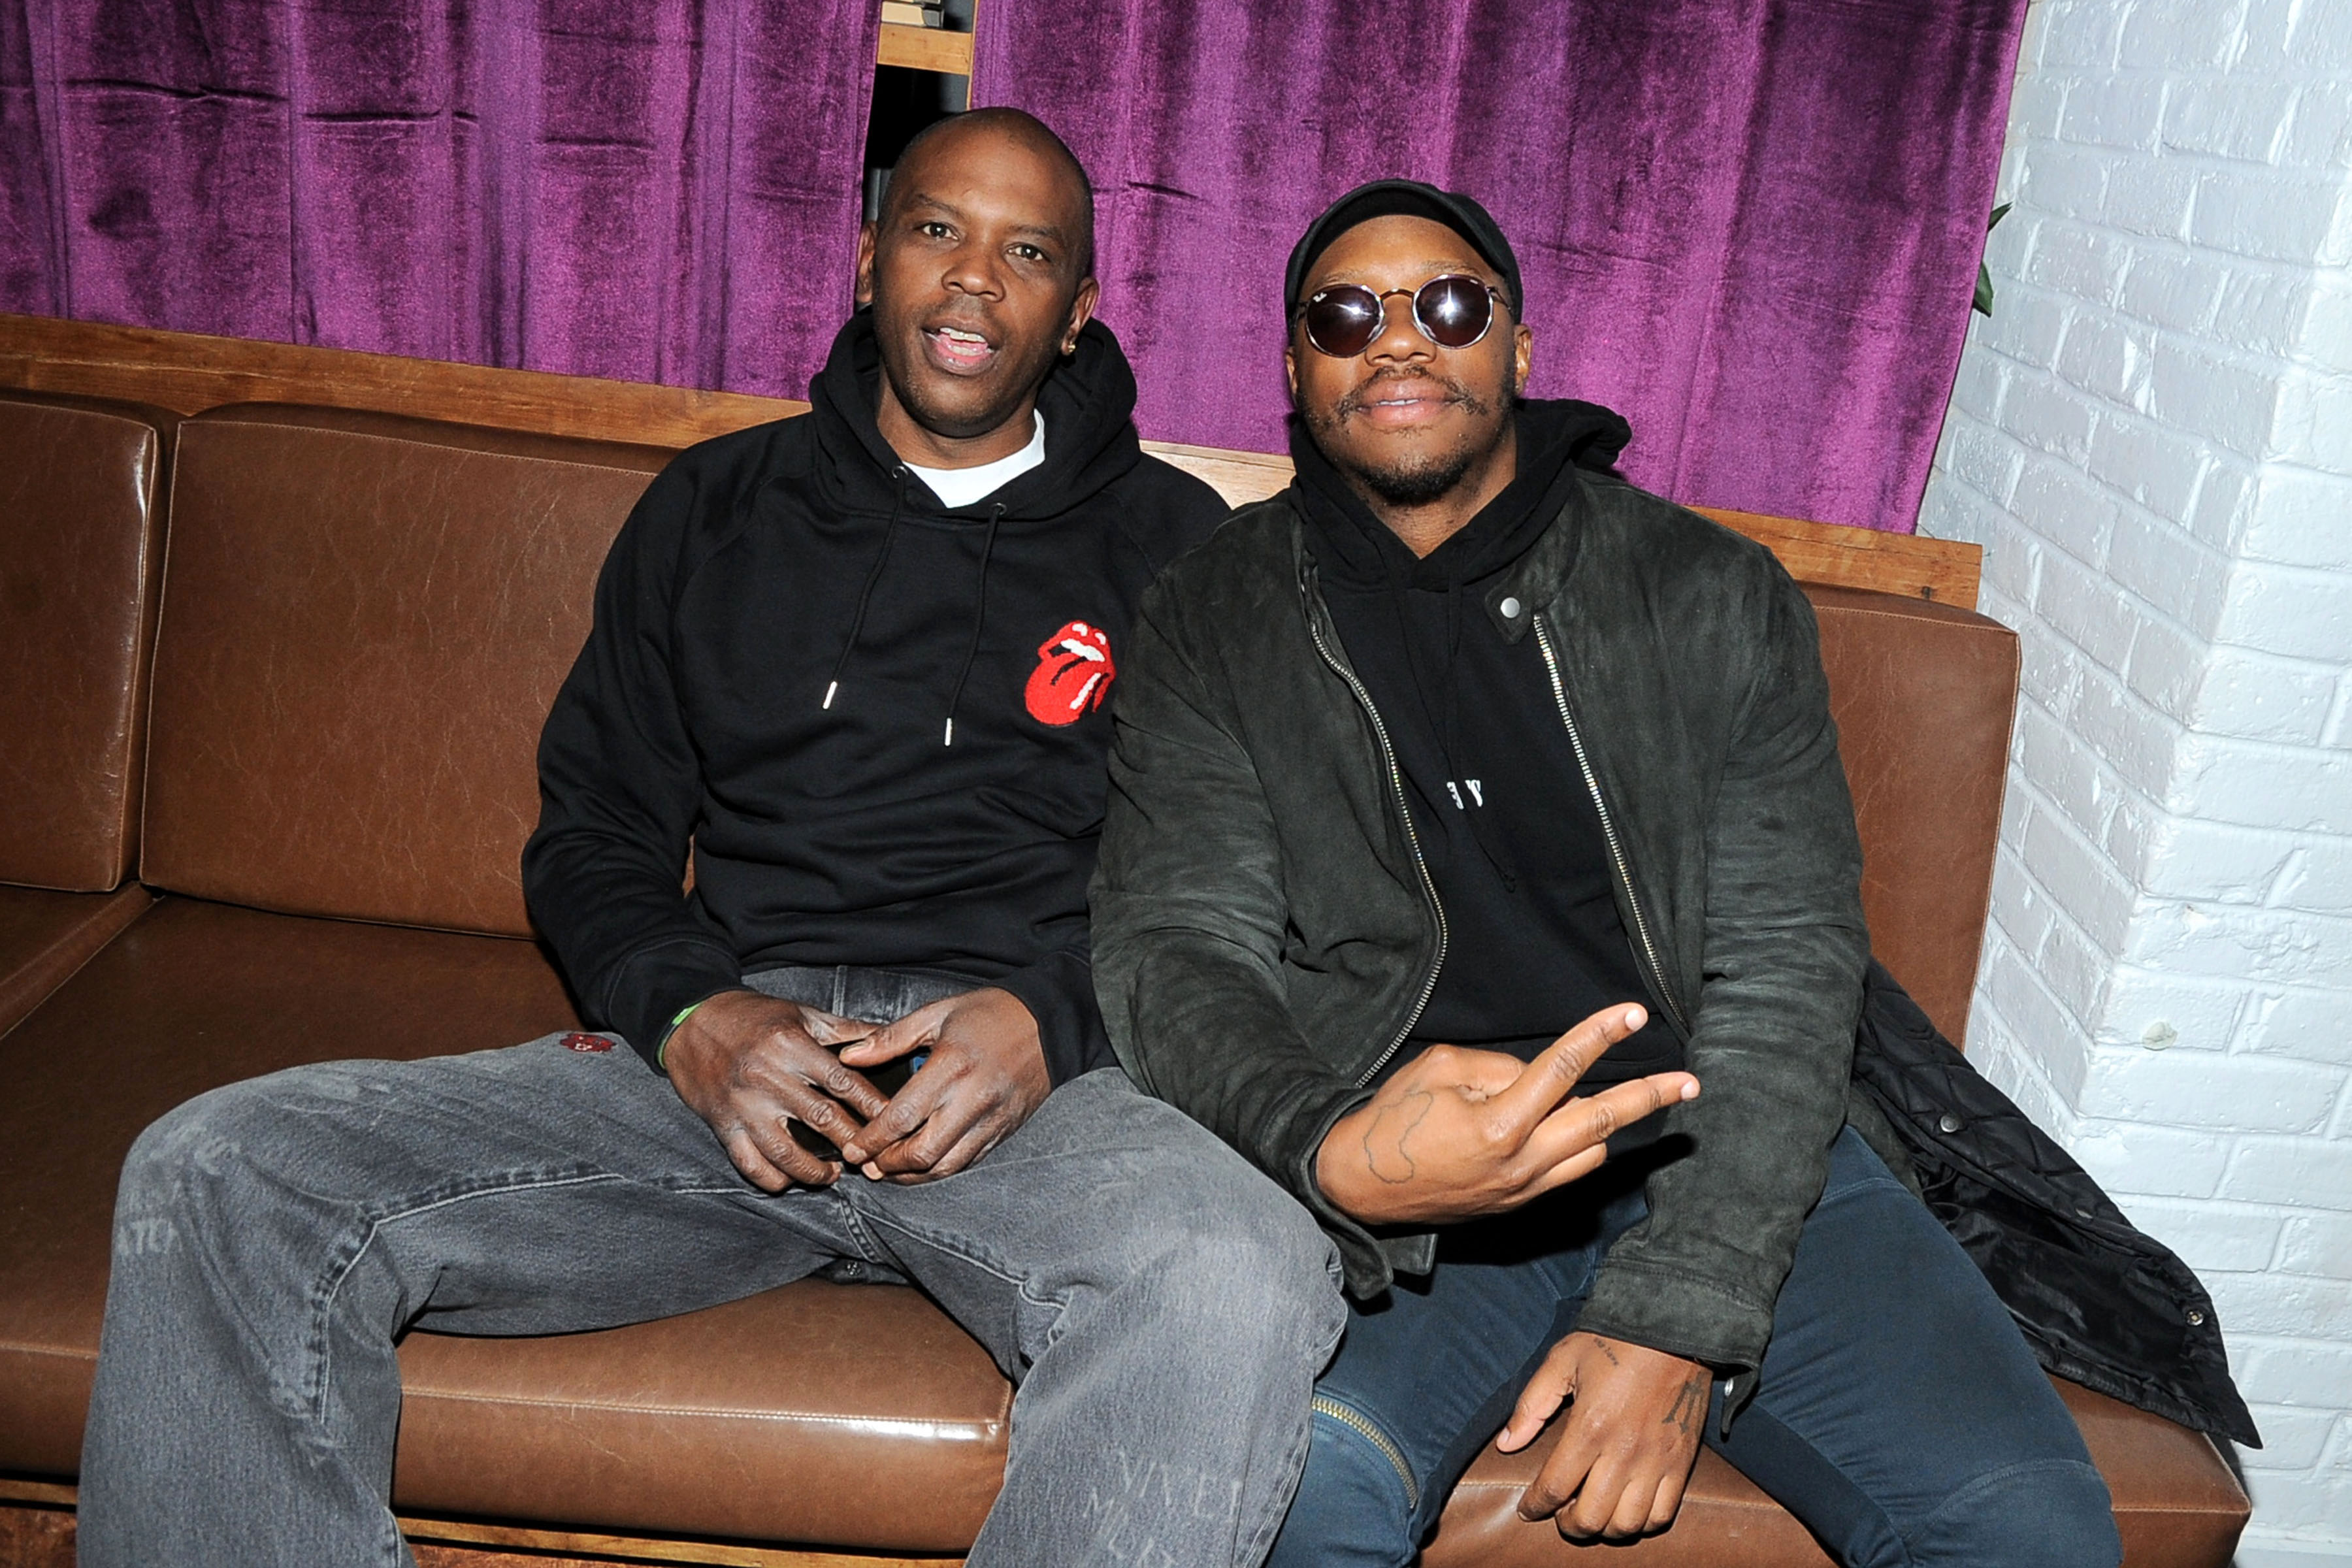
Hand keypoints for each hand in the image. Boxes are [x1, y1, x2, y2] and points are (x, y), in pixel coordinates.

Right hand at [664, 989, 889, 1191]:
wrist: (690, 1021)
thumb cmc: (751, 1016)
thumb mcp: (799, 1013)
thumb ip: (843, 1031)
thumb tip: (885, 1040)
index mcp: (790, 1046)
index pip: (843, 1082)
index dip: (872, 1106)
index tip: (892, 1122)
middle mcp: (767, 1077)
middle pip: (822, 1119)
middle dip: (853, 1143)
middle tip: (872, 1156)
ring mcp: (743, 1105)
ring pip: (786, 1152)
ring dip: (815, 1171)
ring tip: (833, 1175)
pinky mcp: (722, 1124)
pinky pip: (749, 1163)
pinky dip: (772, 1179)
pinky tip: (789, 1179)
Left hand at [835, 987, 1049, 1182]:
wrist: (1051, 1023)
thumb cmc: (994, 1013)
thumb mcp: (937, 1014)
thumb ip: (890, 1038)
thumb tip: (851, 1055)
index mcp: (951, 1067)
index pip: (901, 1117)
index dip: (871, 1140)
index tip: (854, 1148)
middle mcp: (972, 1099)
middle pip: (922, 1152)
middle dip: (887, 1165)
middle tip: (867, 1164)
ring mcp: (992, 1120)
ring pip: (946, 1166)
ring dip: (912, 1175)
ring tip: (890, 1170)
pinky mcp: (1004, 1130)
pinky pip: (968, 1161)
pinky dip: (941, 1169)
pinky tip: (924, 1163)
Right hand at [1312, 1004, 1697, 1225]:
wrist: (1357, 1186)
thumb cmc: (1392, 1118)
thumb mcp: (1438, 1070)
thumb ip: (1498, 1068)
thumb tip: (1539, 1076)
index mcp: (1500, 1124)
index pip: (1564, 1069)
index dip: (1601, 1036)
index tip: (1634, 1015)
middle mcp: (1521, 1163)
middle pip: (1601, 1124)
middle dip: (1649, 1100)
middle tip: (1689, 1083)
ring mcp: (1521, 1191)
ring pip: (1590, 1154)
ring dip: (1607, 1124)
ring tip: (1621, 1100)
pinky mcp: (1514, 1206)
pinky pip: (1566, 1174)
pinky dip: (1578, 1146)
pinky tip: (1577, 1129)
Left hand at [1500, 1333, 1712, 1539]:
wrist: (1673, 1328)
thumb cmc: (1614, 1342)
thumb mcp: (1562, 1361)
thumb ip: (1531, 1405)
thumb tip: (1506, 1444)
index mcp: (1590, 1427)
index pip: (1555, 1488)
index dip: (1535, 1506)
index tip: (1526, 1511)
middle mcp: (1624, 1451)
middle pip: (1591, 1517)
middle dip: (1568, 1525)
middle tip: (1560, 1515)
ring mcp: (1656, 1461)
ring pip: (1627, 1524)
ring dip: (1603, 1529)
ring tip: (1592, 1513)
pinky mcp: (1682, 1462)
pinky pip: (1663, 1514)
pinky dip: (1642, 1523)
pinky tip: (1627, 1510)